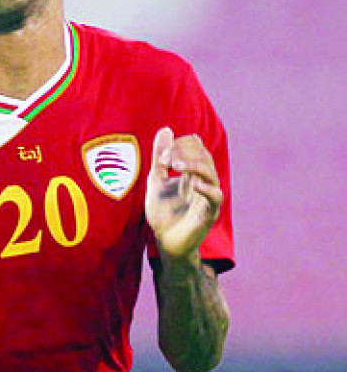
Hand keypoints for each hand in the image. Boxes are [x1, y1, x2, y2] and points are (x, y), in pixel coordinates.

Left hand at [145, 127, 222, 263]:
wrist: (165, 242)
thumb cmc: (163, 213)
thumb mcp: (156, 181)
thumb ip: (160, 158)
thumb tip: (165, 129)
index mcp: (192, 172)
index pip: (196, 145)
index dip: (180, 145)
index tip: (163, 156)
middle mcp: (203, 181)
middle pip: (204, 155)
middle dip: (184, 152)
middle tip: (166, 159)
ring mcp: (207, 196)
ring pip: (211, 172)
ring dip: (193, 165)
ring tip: (176, 164)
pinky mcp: (209, 213)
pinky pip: (215, 196)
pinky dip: (206, 188)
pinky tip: (193, 184)